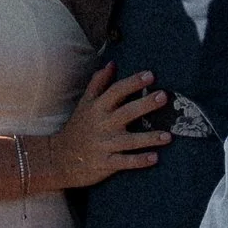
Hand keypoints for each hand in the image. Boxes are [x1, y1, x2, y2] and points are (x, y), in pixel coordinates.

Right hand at [48, 63, 167, 187]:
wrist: (58, 158)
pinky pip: (124, 162)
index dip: (133, 82)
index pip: (117, 91)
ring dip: (149, 138)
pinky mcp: (105, 164)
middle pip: (126, 112)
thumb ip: (98, 83)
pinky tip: (155, 158)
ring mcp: (103, 145)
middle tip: (163, 96)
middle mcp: (102, 125)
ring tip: (168, 136)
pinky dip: (138, 161)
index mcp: (98, 108)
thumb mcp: (84, 103)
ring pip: (129, 140)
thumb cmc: (78, 127)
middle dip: (145, 105)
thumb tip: (112, 64)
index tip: (151, 75)